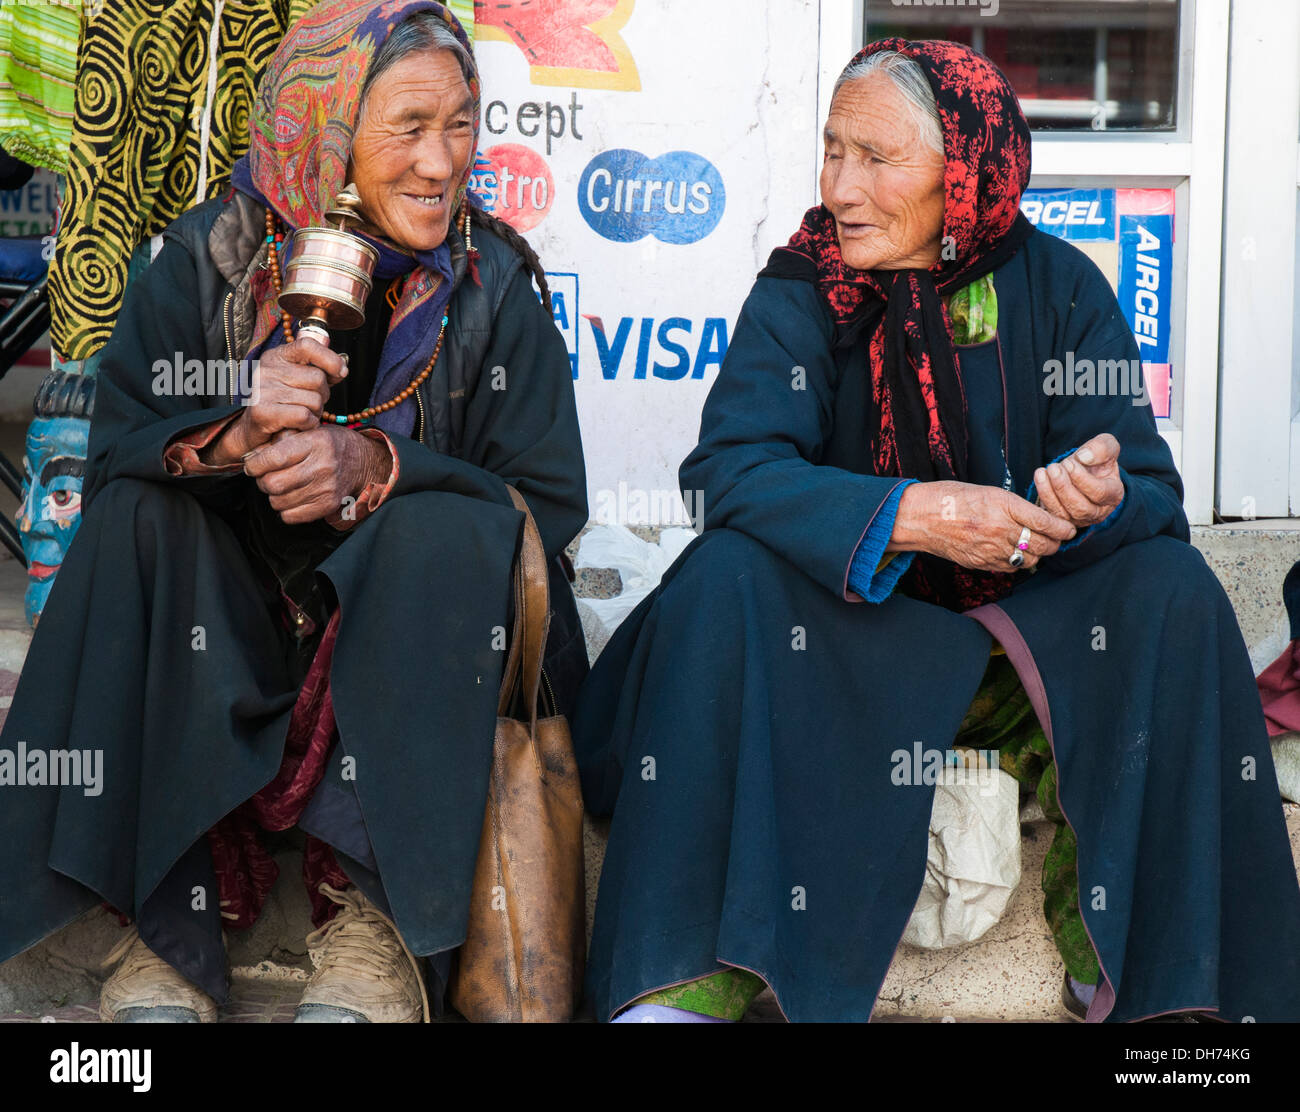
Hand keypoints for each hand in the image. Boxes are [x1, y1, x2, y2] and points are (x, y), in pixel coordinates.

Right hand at [202, 338, 347, 465]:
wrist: (253, 430)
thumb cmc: (283, 404)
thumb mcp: (299, 381)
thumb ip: (320, 372)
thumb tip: (342, 369)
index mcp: (277, 356)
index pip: (307, 346)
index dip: (330, 358)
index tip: (341, 372)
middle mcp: (267, 369)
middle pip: (317, 378)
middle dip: (323, 395)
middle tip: (312, 404)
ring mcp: (262, 390)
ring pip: (314, 400)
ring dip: (316, 413)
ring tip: (302, 414)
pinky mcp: (262, 411)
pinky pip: (304, 416)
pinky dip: (309, 424)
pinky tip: (299, 425)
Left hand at [242, 425, 390, 525]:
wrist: (362, 462)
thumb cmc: (327, 444)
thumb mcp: (307, 431)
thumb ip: (279, 440)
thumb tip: (252, 457)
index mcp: (315, 442)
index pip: (273, 458)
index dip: (254, 464)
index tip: (252, 465)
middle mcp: (322, 466)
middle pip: (272, 484)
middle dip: (263, 481)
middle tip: (267, 476)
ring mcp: (327, 488)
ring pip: (278, 502)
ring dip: (274, 495)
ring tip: (283, 485)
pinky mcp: (328, 506)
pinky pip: (290, 517)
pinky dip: (285, 509)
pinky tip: (293, 497)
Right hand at [886, 480, 1077, 572]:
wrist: (921, 516)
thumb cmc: (952, 497)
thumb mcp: (989, 492)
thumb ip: (1014, 507)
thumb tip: (1037, 520)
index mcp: (1004, 505)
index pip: (1046, 523)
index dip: (1063, 528)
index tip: (1068, 529)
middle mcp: (1000, 529)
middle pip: (1042, 544)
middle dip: (1054, 543)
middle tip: (1057, 539)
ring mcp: (990, 549)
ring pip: (1029, 560)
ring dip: (1037, 554)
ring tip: (1036, 546)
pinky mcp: (980, 563)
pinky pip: (1009, 567)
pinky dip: (1017, 562)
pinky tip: (1014, 553)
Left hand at [1032, 433, 1123, 528]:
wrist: (1082, 468)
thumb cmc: (1097, 458)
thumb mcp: (1107, 446)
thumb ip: (1101, 448)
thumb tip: (1084, 457)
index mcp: (1114, 495)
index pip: (1100, 493)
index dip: (1083, 480)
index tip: (1069, 463)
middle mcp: (1098, 512)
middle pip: (1081, 508)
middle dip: (1064, 487)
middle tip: (1054, 468)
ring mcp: (1079, 519)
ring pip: (1064, 513)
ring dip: (1051, 492)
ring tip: (1046, 470)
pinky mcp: (1061, 520)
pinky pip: (1051, 514)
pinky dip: (1044, 495)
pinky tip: (1040, 476)